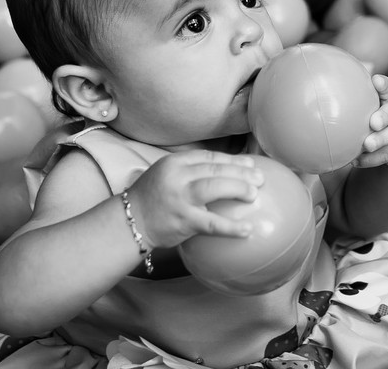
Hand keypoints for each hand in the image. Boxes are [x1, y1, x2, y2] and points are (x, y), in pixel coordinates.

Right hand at [125, 150, 264, 249]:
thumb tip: (226, 173)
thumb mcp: (166, 176)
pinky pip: (212, 223)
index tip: (250, 163)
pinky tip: (248, 230)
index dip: (232, 159)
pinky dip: (232, 227)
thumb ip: (190, 172)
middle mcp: (177, 176)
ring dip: (238, 188)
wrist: (127, 223)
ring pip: (214, 187)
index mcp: (175, 163)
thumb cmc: (151, 200)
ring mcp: (180, 198)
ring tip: (254, 194)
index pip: (209, 157)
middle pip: (215, 169)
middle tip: (260, 178)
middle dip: (241, 172)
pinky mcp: (183, 220)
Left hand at [354, 75, 387, 169]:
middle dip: (384, 116)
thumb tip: (323, 106)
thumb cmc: (381, 121)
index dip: (383, 84)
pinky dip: (373, 158)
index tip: (376, 81)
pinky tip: (358, 161)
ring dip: (380, 140)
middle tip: (373, 123)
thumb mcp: (375, 109)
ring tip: (367, 145)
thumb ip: (358, 103)